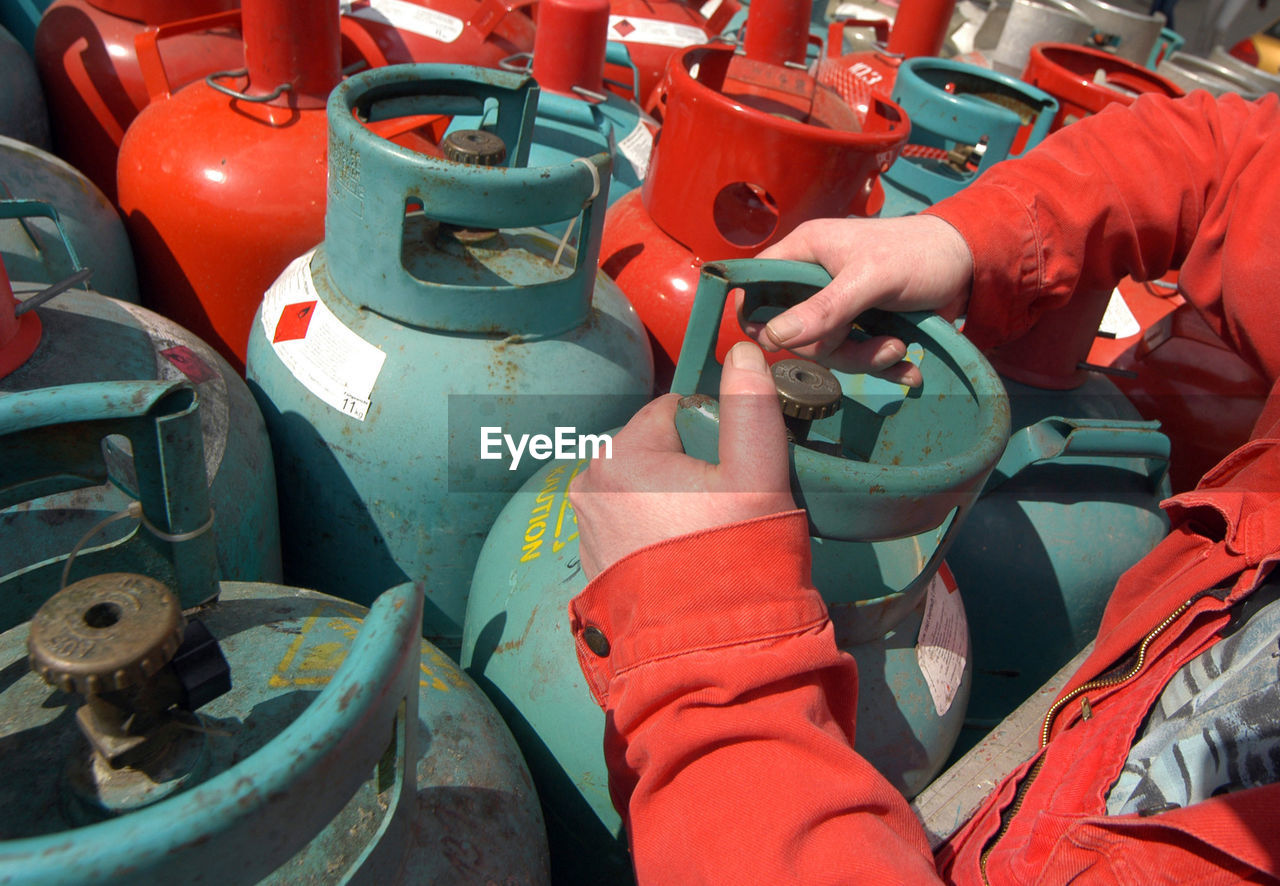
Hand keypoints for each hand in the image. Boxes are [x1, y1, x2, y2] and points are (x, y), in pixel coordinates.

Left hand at [569, 342, 795, 580]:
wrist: (705, 650)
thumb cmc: (732, 556)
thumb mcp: (757, 475)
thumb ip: (750, 407)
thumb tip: (741, 350)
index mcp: (621, 454)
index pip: (673, 410)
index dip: (714, 430)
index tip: (739, 465)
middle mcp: (588, 485)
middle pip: (654, 450)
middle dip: (690, 467)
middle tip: (727, 507)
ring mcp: (585, 528)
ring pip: (640, 489)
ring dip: (671, 501)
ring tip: (707, 537)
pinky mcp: (590, 564)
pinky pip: (627, 527)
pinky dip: (653, 534)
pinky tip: (682, 560)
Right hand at [749, 215, 973, 385]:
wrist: (971, 266)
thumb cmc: (919, 254)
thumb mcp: (870, 278)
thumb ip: (825, 308)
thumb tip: (773, 338)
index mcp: (806, 252)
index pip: (758, 281)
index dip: (754, 313)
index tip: (769, 342)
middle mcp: (816, 279)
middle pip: (795, 332)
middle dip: (834, 348)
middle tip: (873, 343)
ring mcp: (840, 307)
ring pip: (827, 351)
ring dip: (866, 359)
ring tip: (899, 348)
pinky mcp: (864, 327)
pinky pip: (857, 358)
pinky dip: (883, 367)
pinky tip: (909, 368)